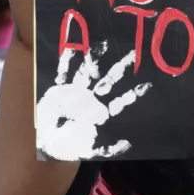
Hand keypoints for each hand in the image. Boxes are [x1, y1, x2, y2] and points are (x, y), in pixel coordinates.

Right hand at [36, 42, 151, 160]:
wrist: (46, 144)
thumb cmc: (69, 146)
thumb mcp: (92, 150)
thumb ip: (109, 148)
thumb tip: (128, 143)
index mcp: (99, 112)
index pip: (120, 101)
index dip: (133, 93)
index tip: (147, 84)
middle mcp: (90, 98)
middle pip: (108, 81)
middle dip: (120, 68)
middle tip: (134, 54)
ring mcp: (75, 92)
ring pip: (87, 72)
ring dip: (94, 60)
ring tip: (103, 44)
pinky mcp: (59, 90)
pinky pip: (63, 73)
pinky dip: (66, 62)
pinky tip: (71, 48)